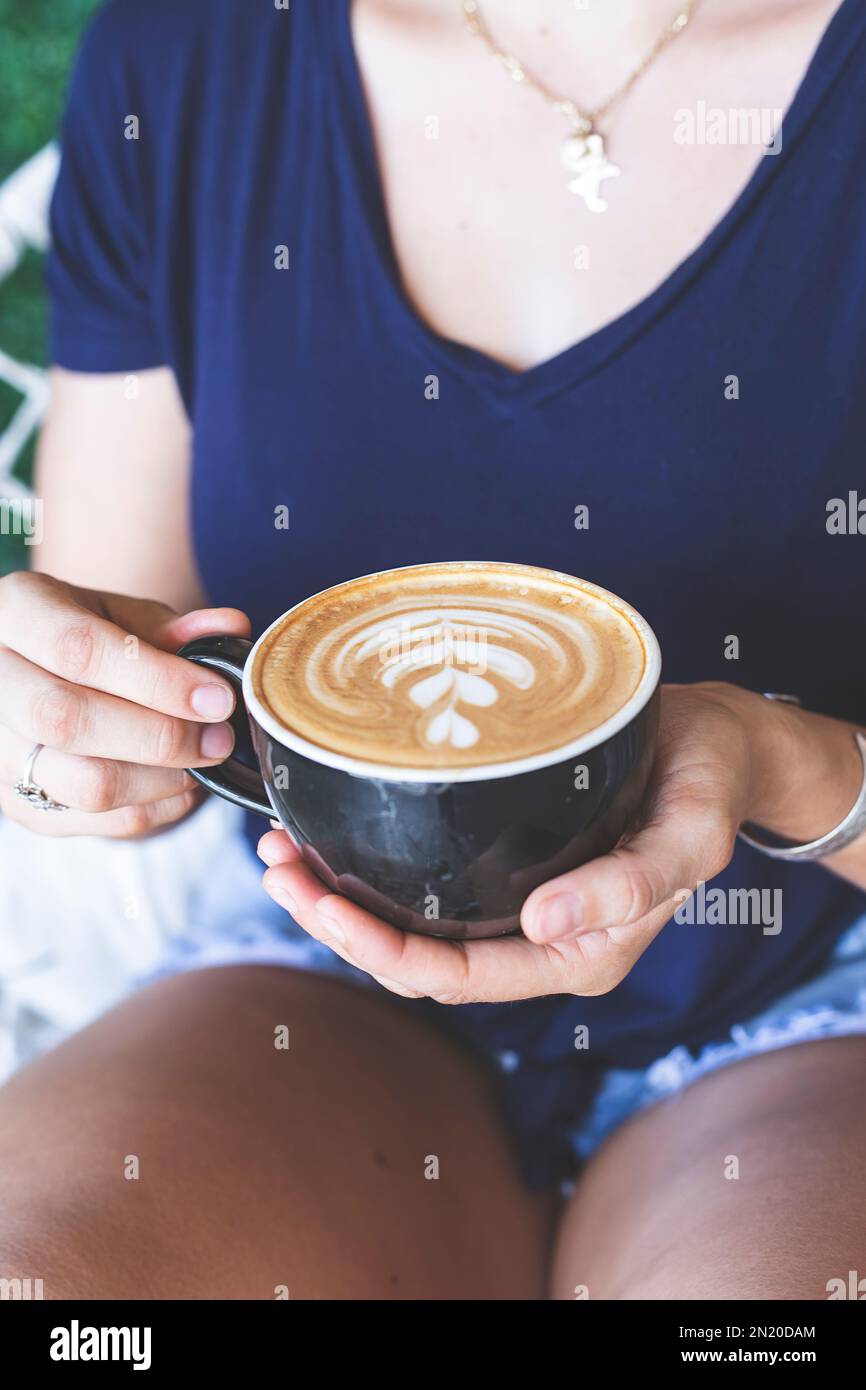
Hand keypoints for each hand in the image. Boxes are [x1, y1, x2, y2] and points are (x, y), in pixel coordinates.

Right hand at [0, 571, 249, 837]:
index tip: (217, 697)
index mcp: (15, 613)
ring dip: (162, 779)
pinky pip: (96, 820)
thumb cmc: (85, 635)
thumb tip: (230, 628)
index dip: (156, 679)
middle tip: (219, 737)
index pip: (78, 650)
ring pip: (84, 783)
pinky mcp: (18, 803)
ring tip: (205, 758)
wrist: (36, 674)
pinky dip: (154, 807)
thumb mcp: (121, 614)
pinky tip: (183, 783)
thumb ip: (171, 626)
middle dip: (161, 735)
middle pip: (70, 722)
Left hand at [259, 683, 782, 1002]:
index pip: (458, 978)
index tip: (320, 904)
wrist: (722, 746)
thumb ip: (631, 885)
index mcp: (579, 953)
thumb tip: (544, 926)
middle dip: (337, 924)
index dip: (380, 950)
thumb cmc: (711, 784)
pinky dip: (369, 868)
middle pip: (416, 961)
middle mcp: (540, 941)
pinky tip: (330, 833)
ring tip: (279, 850)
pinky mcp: (508, 865)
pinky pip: (425, 888)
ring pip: (411, 928)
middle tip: (276, 864)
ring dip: (339, 898)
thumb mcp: (691, 831)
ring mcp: (521, 907)